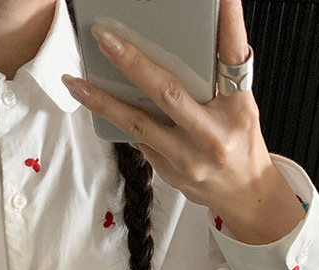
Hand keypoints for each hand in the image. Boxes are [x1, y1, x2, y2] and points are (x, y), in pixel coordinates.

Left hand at [61, 0, 305, 242]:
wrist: (244, 195)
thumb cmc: (241, 141)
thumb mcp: (242, 104)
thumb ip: (222, 75)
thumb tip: (197, 34)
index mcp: (239, 108)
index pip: (233, 58)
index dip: (228, 24)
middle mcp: (213, 135)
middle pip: (168, 93)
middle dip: (133, 63)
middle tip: (105, 37)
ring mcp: (188, 159)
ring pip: (138, 123)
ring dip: (102, 101)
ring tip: (74, 81)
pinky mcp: (169, 172)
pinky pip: (138, 139)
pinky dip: (117, 119)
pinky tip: (95, 102)